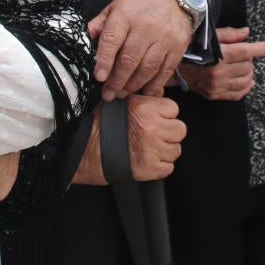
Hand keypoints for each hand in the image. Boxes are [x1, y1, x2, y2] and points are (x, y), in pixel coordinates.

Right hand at [72, 94, 186, 185]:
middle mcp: (152, 128)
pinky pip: (168, 168)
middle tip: (156, 136)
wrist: (85, 151)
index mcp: (146, 109)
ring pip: (175, 150)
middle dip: (169, 134)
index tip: (158, 120)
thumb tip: (157, 96)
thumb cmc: (99, 127)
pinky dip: (160, 167)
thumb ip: (142, 100)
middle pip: (179, 130)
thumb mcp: (120, 102)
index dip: (166, 115)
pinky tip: (147, 161)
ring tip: (149, 149)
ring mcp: (153, 149)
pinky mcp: (150, 168)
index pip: (173, 109)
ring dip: (165, 151)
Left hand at [88, 0, 192, 100]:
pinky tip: (144, 91)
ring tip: (122, 93)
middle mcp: (146, 26)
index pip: (112, 40)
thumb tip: (85, 40)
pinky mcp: (178, 47)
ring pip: (147, 68)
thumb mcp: (115, 8)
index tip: (99, 77)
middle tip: (109, 94)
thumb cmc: (139, 6)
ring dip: (133, 85)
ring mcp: (165, 37)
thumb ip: (99, 25)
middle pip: (130, 59)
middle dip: (117, 80)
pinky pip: (165, 71)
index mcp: (126, 15)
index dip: (104, 61)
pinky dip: (154, 85)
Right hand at [177, 26, 264, 101]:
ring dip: (248, 73)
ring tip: (243, 67)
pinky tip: (246, 81)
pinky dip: (245, 88)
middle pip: (247, 66)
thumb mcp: (209, 36)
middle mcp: (218, 72)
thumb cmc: (191, 48)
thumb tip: (247, 33)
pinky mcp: (213, 95)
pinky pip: (237, 94)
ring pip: (245, 81)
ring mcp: (216, 85)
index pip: (245, 52)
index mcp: (218, 55)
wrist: (172, 65)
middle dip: (248, 59)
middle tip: (242, 55)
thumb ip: (230, 34)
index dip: (258, 49)